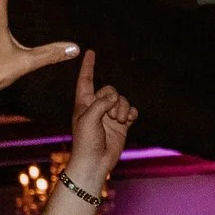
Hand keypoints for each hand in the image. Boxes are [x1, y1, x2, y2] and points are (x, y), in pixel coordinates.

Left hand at [66, 49, 137, 191]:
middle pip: (110, 89)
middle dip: (113, 99)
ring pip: (121, 100)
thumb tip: (114, 97)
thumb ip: (100, 103)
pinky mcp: (121, 124)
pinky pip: (130, 110)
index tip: (90, 52)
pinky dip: (131, 113)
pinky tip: (129, 120)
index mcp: (83, 103)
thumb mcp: (88, 119)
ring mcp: (109, 115)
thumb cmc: (85, 142)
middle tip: (111, 114)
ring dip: (122, 109)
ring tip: (119, 121)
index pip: (85, 80)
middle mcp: (96, 106)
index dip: (88, 66)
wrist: (95, 162)